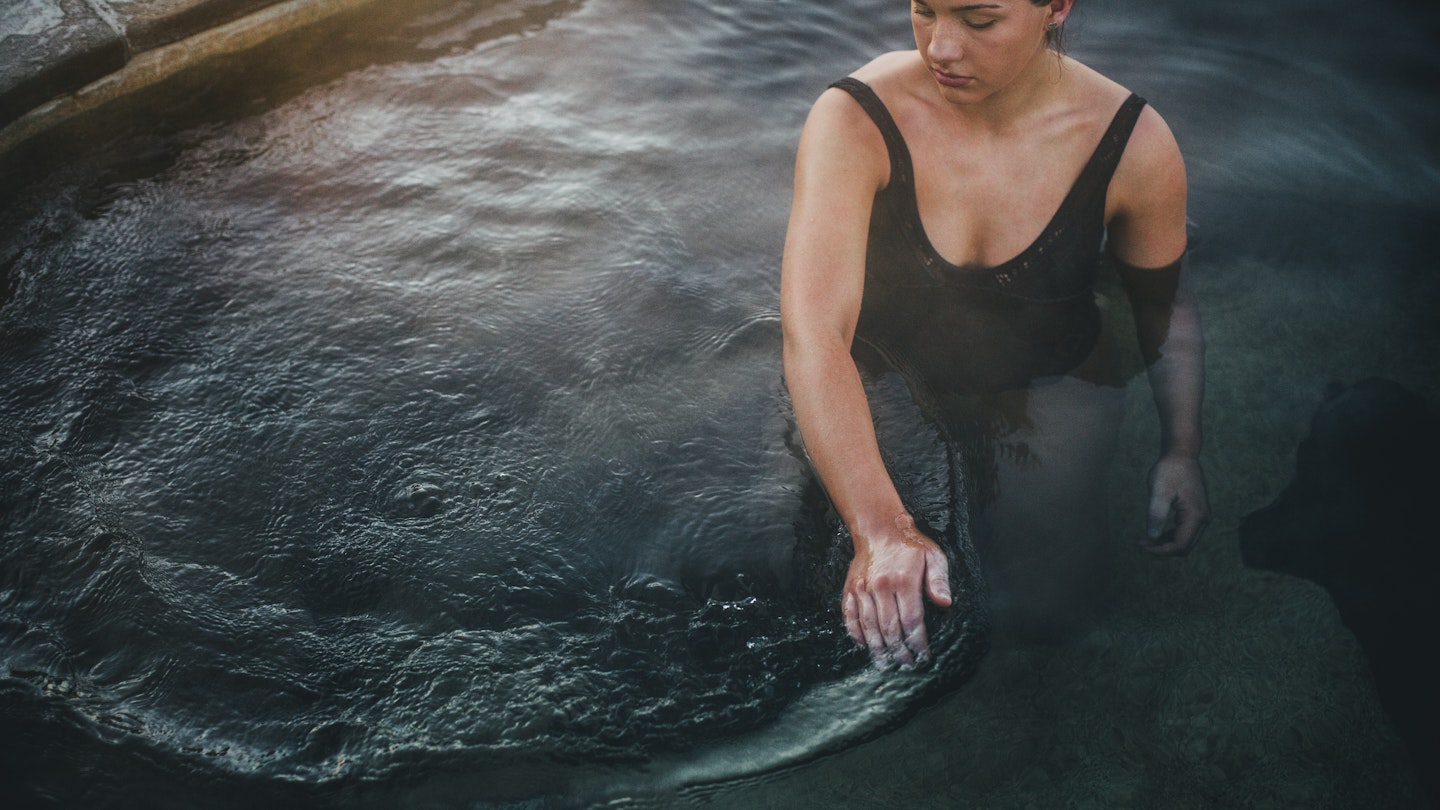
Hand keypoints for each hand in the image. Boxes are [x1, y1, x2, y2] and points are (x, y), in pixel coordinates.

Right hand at [842, 514, 951, 667]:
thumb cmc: (910, 545)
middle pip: (889, 628)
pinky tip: (862, 645)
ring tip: (884, 664)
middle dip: (898, 651)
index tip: (922, 656)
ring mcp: (863, 588)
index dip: (917, 642)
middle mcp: (881, 586)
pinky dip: (854, 632)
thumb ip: (939, 580)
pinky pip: (849, 614)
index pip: (911, 620)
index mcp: (904, 581)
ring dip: (876, 648)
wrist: (879, 528)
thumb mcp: (934, 556)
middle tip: (905, 666)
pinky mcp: (851, 588)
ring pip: (869, 625)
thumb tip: (945, 603)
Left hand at [1143, 454, 1208, 554]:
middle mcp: (1202, 519)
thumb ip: (1156, 514)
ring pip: (1184, 541)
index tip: (1142, 546)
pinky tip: (1154, 533)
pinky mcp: (1196, 513)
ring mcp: (1201, 516)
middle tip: (1141, 544)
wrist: (1181, 455)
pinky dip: (1170, 536)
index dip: (1161, 551)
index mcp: (1196, 516)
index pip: (1180, 545)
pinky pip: (1184, 532)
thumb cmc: (1169, 471)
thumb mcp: (1159, 491)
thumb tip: (1152, 537)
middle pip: (1184, 547)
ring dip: (1165, 544)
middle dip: (1163, 549)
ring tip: (1144, 541)